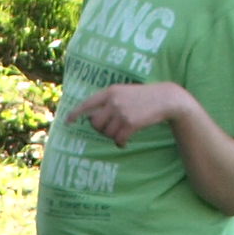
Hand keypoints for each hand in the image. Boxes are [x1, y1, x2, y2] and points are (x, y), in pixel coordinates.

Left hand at [70, 80, 188, 145]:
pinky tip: (125, 141)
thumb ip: (109, 101)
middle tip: (112, 130)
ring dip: (113, 137)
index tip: (67, 122)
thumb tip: (93, 119)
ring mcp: (121, 112)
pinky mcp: (130, 123)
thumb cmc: (144, 97)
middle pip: (95, 124)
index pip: (87, 103)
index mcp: (110, 91)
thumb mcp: (124, 92)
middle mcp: (113, 101)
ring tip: (122, 133)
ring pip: (107, 133)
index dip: (76, 113)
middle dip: (101, 130)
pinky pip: (118, 139)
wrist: (166, 98)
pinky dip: (121, 143)